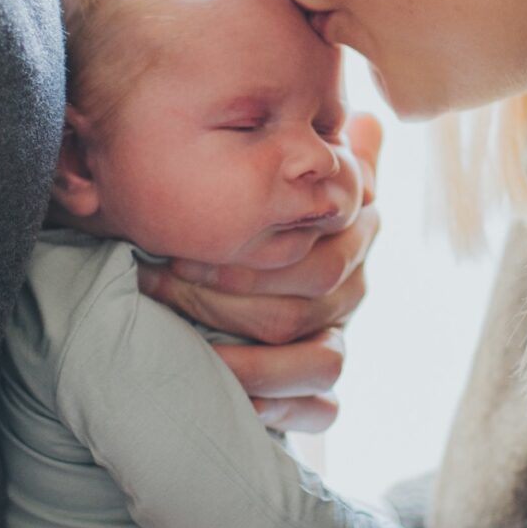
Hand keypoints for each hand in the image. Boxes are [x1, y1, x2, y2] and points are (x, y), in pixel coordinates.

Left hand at [138, 112, 382, 433]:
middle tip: (160, 289)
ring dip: (252, 364)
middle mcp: (350, 288)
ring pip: (324, 363)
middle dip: (225, 303)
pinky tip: (238, 405)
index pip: (316, 257)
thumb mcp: (272, 168)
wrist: (237, 264)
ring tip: (191, 355)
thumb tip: (366, 117)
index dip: (243, 264)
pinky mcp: (320, 389)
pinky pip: (323, 410)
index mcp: (348, 235)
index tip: (176, 256)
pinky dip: (285, 410)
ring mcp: (337, 338)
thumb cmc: (245, 207)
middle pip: (309, 306)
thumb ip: (303, 149)